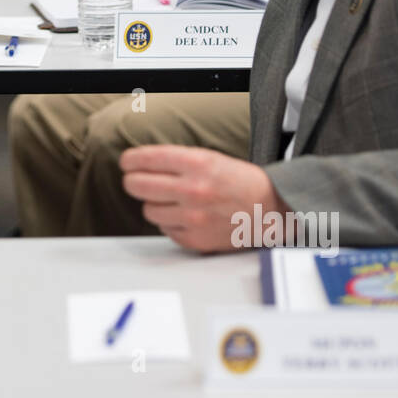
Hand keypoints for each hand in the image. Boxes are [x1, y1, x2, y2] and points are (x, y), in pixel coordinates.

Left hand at [121, 145, 284, 252]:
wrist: (270, 210)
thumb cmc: (240, 182)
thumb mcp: (210, 158)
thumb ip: (176, 161)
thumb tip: (141, 164)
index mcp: (197, 164)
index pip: (146, 160)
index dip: (130, 161)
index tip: (127, 163)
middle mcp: (193, 190)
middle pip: (138, 186)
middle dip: (133, 181)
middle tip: (136, 181)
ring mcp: (193, 218)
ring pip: (148, 210)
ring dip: (155, 204)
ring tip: (171, 200)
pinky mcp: (195, 239)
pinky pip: (164, 229)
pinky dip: (170, 223)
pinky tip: (185, 216)